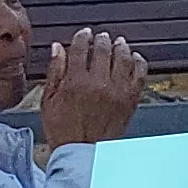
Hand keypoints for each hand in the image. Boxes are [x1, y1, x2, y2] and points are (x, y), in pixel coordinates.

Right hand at [37, 29, 146, 149]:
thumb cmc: (63, 130)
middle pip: (104, 49)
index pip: (81, 48)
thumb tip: (58, 49)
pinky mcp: (130, 99)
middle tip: (102, 37)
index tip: (84, 34)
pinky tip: (134, 58)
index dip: (83, 37)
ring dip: (121, 47)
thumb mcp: (48, 101)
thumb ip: (54, 72)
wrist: (82, 153)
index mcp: (75, 81)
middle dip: (102, 40)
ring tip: (118, 43)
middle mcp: (98, 83)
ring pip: (123, 58)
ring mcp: (117, 90)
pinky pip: (139, 74)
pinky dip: (138, 62)